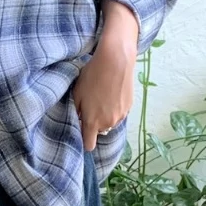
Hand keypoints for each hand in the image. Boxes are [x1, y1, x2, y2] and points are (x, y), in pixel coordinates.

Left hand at [73, 13, 136, 150]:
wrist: (115, 61)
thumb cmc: (92, 76)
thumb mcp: (77, 94)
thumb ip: (77, 112)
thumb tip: (79, 120)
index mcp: (92, 122)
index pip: (89, 145)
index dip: (85, 141)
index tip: (82, 133)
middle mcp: (108, 123)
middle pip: (100, 132)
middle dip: (95, 124)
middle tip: (91, 106)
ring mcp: (120, 116)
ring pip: (110, 123)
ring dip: (106, 116)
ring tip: (102, 98)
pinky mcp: (129, 107)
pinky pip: (119, 114)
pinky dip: (115, 108)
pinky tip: (112, 93)